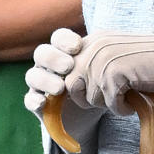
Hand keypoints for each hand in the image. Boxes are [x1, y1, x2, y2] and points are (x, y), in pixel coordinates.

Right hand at [25, 28, 103, 148]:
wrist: (89, 115)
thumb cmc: (98, 86)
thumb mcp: (104, 72)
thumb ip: (108, 59)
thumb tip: (125, 48)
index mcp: (64, 52)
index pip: (58, 38)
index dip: (64, 39)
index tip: (78, 46)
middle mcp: (48, 65)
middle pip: (42, 53)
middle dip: (54, 58)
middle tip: (69, 66)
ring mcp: (40, 84)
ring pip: (32, 75)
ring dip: (45, 79)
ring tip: (60, 88)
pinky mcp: (37, 104)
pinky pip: (29, 100)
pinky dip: (34, 100)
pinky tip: (43, 103)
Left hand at [65, 32, 153, 121]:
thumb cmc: (148, 63)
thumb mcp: (115, 55)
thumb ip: (93, 62)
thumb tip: (69, 86)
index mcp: (93, 40)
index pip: (65, 69)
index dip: (74, 87)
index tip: (94, 93)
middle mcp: (94, 46)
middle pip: (71, 85)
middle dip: (89, 98)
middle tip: (112, 98)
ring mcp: (103, 59)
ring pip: (89, 97)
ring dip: (107, 104)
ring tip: (125, 97)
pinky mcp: (115, 74)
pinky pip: (109, 103)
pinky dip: (122, 109)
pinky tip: (133, 102)